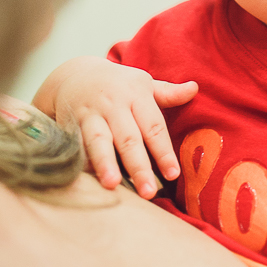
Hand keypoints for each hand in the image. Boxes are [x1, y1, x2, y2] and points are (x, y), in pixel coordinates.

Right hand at [33, 56, 196, 198]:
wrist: (75, 74)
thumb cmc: (118, 84)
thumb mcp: (143, 83)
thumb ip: (168, 93)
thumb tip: (195, 89)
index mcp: (136, 95)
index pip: (153, 126)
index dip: (163, 151)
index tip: (173, 174)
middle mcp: (113, 105)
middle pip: (128, 138)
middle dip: (139, 166)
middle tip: (149, 192)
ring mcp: (91, 115)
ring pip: (99, 141)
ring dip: (106, 164)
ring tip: (113, 185)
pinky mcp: (71, 125)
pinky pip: (77, 146)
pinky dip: (82, 162)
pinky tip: (88, 181)